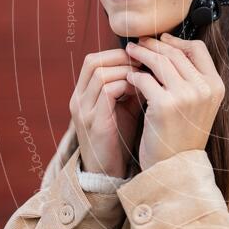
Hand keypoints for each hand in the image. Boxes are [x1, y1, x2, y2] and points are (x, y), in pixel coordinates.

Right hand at [69, 49, 144, 177]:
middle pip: (94, 62)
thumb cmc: (119, 138)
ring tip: (145, 78)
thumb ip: (130, 86)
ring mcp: (84, 111)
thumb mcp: (124, 107)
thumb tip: (151, 64)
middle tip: (145, 64)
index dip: (117, 54)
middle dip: (122, 59)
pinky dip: (126, 86)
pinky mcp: (95, 123)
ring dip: (126, 71)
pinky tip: (141, 92)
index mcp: (82, 94)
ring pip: (101, 74)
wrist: (109, 173)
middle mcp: (78, 100)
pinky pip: (108, 92)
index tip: (141, 59)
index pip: (93, 60)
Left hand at [124, 33, 225, 170]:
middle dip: (154, 44)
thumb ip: (191, 79)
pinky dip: (134, 76)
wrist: (176, 167)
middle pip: (176, 52)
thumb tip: (169, 49)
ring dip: (142, 54)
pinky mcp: (165, 105)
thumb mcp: (198, 105)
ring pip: (160, 62)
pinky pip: (145, 80)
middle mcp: (204, 89)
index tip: (161, 40)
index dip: (177, 41)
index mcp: (215, 86)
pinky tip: (129, 77)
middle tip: (139, 42)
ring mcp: (186, 96)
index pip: (197, 49)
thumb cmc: (182, 135)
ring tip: (130, 52)